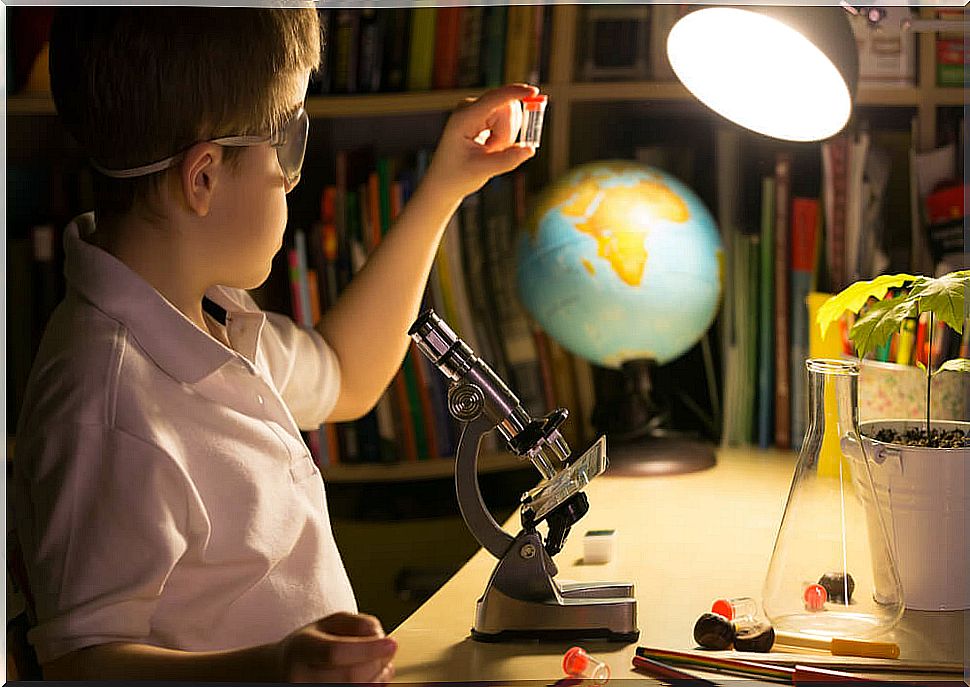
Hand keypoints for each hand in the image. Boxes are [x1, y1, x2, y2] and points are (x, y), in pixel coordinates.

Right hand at [273, 612, 396, 683]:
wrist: (281, 672)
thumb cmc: (309, 647)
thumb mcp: (328, 623)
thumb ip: (357, 623)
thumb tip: (379, 636)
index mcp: (301, 648)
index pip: (335, 652)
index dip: (367, 649)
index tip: (391, 643)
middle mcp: (300, 677)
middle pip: (351, 676)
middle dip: (377, 662)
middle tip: (387, 649)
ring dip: (378, 677)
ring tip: (379, 662)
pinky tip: (372, 677)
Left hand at [424, 83, 539, 199]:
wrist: (444, 181)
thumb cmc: (457, 175)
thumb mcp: (482, 171)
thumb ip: (507, 160)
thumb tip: (530, 149)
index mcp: (464, 118)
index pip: (494, 99)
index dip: (515, 93)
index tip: (534, 91)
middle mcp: (470, 108)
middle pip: (508, 109)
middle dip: (509, 133)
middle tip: (495, 151)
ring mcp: (478, 109)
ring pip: (511, 116)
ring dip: (507, 137)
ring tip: (489, 151)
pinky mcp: (485, 115)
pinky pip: (508, 121)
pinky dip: (505, 137)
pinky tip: (490, 147)